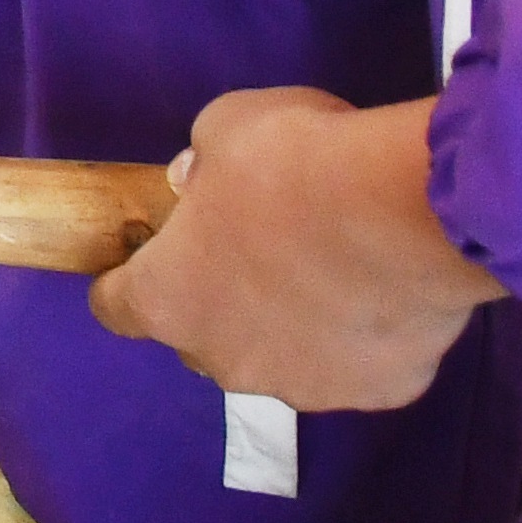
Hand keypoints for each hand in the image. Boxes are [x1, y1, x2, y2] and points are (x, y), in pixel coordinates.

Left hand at [88, 89, 502, 410]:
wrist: (405, 208)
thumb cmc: (291, 162)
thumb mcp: (223, 130)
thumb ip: (203, 170)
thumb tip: (201, 185)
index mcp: (168, 300)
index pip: (115, 309)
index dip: (123, 282)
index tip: (141, 260)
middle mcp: (225, 360)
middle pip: (203, 339)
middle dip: (219, 301)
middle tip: (258, 249)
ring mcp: (304, 385)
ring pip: (282, 359)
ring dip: (293, 326)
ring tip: (336, 271)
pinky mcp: (378, 392)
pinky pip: (359, 363)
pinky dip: (364, 336)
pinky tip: (388, 290)